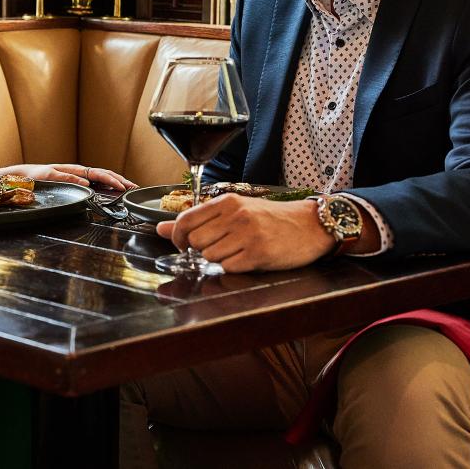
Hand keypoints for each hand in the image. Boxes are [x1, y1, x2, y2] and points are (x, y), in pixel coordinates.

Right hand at [0, 163, 136, 190]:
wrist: (19, 176)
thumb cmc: (42, 183)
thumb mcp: (64, 187)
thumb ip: (78, 190)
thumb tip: (94, 196)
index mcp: (79, 174)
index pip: (103, 175)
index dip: (118, 180)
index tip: (132, 188)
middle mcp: (74, 170)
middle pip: (101, 172)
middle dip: (118, 179)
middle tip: (131, 187)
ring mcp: (63, 170)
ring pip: (88, 172)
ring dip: (105, 178)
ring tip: (118, 184)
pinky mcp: (50, 174)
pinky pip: (65, 176)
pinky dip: (76, 179)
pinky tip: (86, 184)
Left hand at [158, 194, 334, 272]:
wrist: (310, 226)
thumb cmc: (271, 219)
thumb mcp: (235, 212)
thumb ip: (197, 220)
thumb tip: (159, 228)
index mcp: (227, 202)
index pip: (185, 220)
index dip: (177, 238)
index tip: (183, 245)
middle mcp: (236, 215)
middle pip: (195, 242)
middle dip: (201, 250)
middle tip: (220, 248)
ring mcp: (247, 234)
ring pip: (209, 256)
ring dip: (219, 259)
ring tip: (237, 252)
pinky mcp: (258, 253)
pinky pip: (229, 267)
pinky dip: (233, 267)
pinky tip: (247, 259)